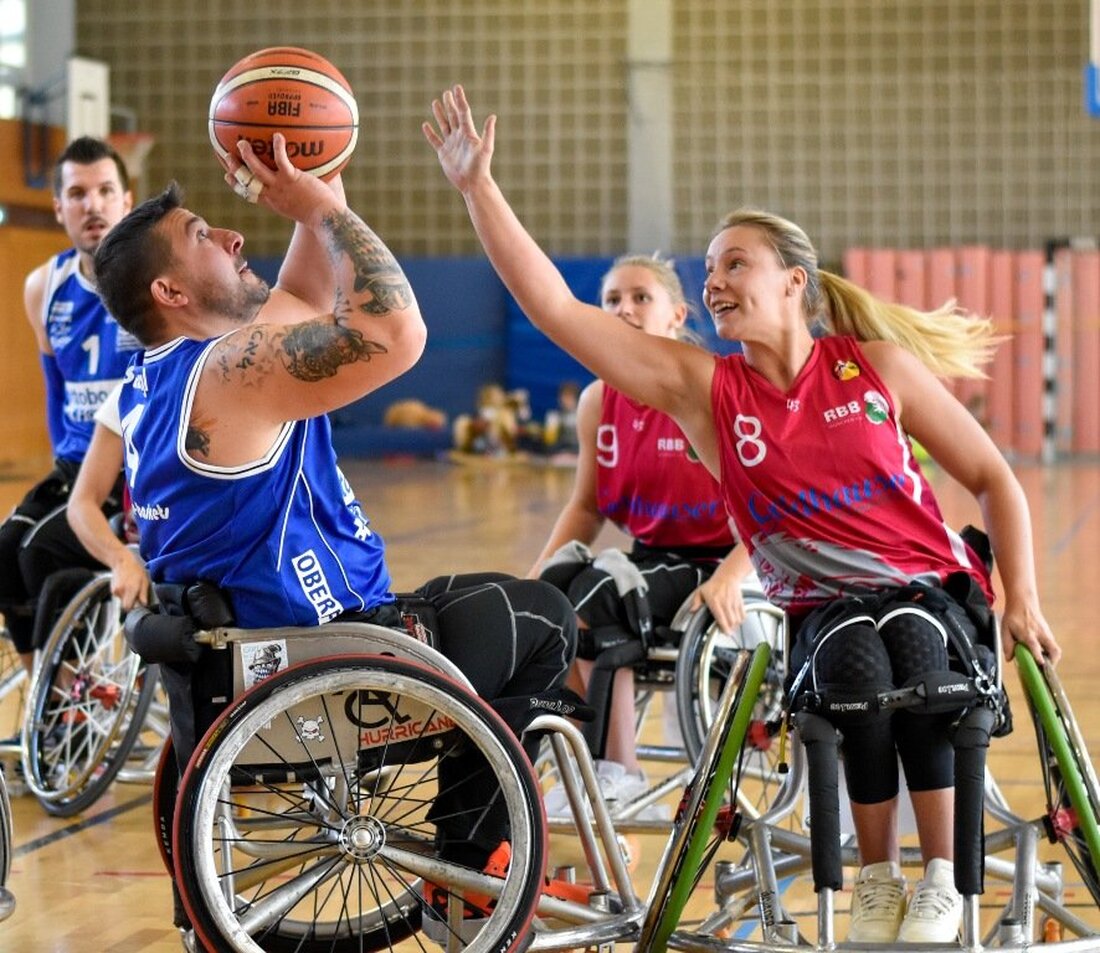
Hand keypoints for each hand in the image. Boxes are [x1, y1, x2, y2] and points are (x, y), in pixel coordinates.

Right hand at [110, 549, 149, 611]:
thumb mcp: (144, 581)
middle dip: (131, 603)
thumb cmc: (135, 570)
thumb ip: (143, 594)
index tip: (138, 606)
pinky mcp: (112, 590)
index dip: (133, 608)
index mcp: (130, 590)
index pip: (128, 607)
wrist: (122, 562)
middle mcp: (121, 591)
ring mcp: (115, 591)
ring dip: (127, 597)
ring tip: (131, 587)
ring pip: (122, 601)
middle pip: (125, 606)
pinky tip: (126, 585)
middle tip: (136, 596)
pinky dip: (123, 593)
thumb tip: (144, 604)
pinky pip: (119, 596)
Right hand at [222, 134, 338, 224]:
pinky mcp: (292, 179)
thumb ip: (295, 196)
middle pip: (246, 181)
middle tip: (225, 155)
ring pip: (256, 170)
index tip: (227, 176)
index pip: (248, 194)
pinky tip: (277, 135)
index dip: (235, 184)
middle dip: (233, 168)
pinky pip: (281, 160)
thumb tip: (301, 184)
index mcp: (272, 202)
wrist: (326, 219)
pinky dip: (277, 147)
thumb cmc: (318, 215)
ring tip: (241, 142)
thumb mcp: (301, 208)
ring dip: (247, 156)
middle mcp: (272, 195)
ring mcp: (280, 187)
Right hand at [422, 84, 495, 193]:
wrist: (473, 184)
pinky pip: (435, 141)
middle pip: (453, 117)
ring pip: (444, 126)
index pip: (463, 112)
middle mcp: (460, 137)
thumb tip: (493, 116)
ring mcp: (451, 144)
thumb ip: (488, 132)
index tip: (456, 88)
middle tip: (447, 93)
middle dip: (450, 104)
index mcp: (468, 133)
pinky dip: (430, 133)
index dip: (460, 100)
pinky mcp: (444, 154)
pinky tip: (425, 125)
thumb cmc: (481, 167)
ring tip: (435, 102)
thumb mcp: (486, 148)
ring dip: (440, 114)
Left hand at [691, 572, 745, 635]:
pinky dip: (740, 620)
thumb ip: (695, 602)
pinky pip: (743, 615)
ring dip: (734, 625)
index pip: (721, 618)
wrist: (727, 576)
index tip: (724, 632)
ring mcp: (734, 603)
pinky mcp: (740, 603)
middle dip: (729, 629)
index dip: (724, 628)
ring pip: (738, 620)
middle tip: (725, 631)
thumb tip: (692, 610)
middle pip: (731, 622)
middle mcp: (725, 603)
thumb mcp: (700, 591)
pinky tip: (735, 620)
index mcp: (715, 602)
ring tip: (730, 626)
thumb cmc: (714, 584)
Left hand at [1000, 597, 1060, 665]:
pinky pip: (1053, 646)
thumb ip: (1007, 644)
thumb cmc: (1013, 617)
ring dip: (1053, 660)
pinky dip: (1050, 654)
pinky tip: (1043, 659)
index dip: (1038, 655)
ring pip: (1056, 649)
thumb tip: (1009, 659)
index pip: (1034, 646)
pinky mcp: (1049, 634)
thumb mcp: (1005, 629)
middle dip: (1053, 662)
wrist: (1024, 602)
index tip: (1040, 663)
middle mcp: (1040, 634)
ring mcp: (1047, 634)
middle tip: (1046, 671)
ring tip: (1044, 668)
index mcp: (1027, 633)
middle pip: (1054, 649)